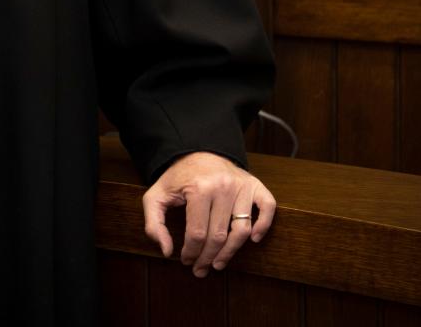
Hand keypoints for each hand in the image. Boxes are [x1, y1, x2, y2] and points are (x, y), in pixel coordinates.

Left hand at [142, 151, 274, 276]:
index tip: (186, 260)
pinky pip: (267, 207)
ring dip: (231, 252)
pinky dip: (264, 225)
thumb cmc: (178, 177)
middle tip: (200, 269)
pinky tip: (253, 239)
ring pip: (242, 230)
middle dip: (208, 258)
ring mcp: (241, 185)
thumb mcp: (156, 196)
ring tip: (218, 263)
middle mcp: (222, 186)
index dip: (191, 252)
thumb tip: (167, 251)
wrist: (199, 151)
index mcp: (198, 188)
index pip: (196, 233)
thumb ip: (153, 224)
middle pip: (218, 235)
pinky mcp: (254, 184)